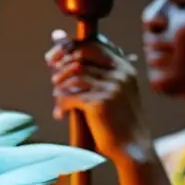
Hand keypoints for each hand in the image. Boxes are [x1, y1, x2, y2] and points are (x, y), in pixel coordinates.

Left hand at [45, 29, 154, 162]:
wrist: (132, 147)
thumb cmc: (115, 118)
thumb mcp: (108, 89)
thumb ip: (86, 67)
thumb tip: (56, 36)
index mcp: (123, 67)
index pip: (91, 44)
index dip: (67, 48)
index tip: (52, 59)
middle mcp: (120, 73)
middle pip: (78, 58)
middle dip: (60, 68)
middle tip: (54, 81)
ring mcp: (112, 87)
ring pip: (72, 78)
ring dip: (59, 89)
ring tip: (59, 101)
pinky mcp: (101, 103)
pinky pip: (69, 96)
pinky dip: (60, 105)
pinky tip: (60, 115)